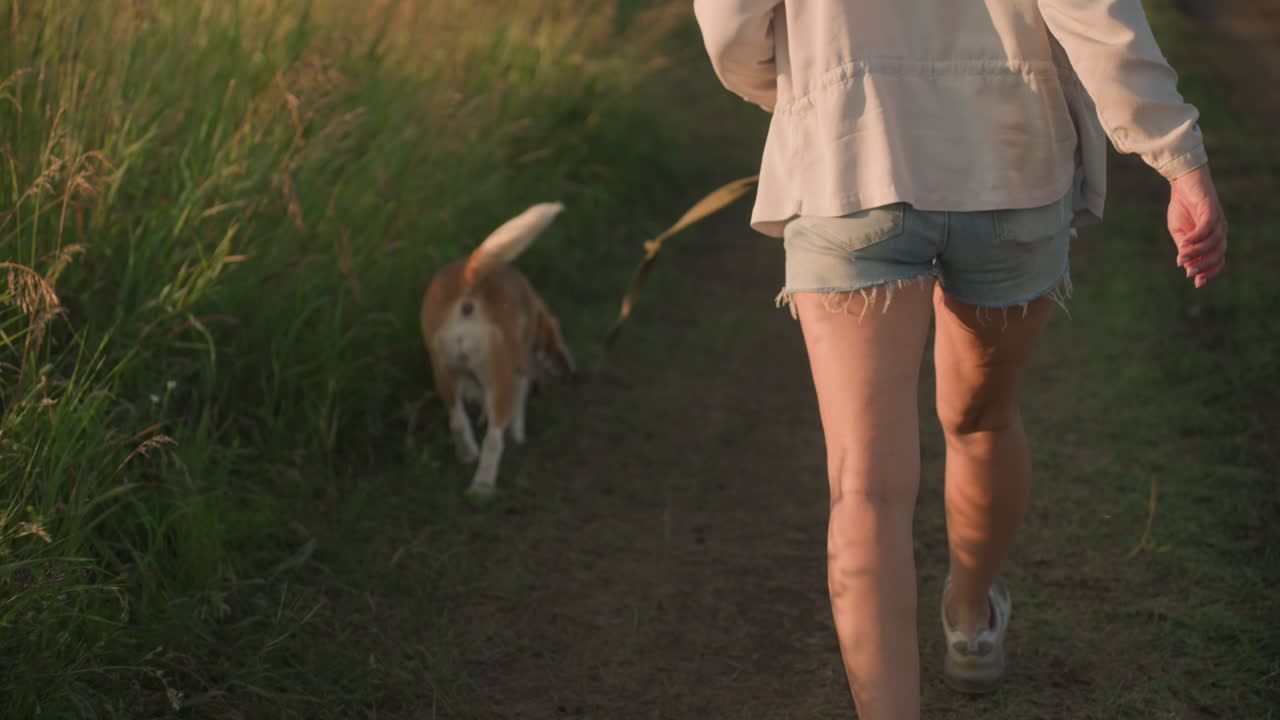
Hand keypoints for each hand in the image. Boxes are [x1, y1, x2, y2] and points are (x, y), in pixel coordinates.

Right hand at [1167, 164, 1226, 287]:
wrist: (1183, 182)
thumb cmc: (1182, 207)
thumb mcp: (1179, 232)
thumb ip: (1184, 248)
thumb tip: (1185, 266)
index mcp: (1214, 238)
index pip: (1218, 260)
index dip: (1210, 272)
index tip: (1196, 283)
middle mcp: (1220, 230)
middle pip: (1219, 254)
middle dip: (1204, 265)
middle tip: (1189, 272)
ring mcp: (1217, 220)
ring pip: (1213, 242)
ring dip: (1197, 252)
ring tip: (1181, 258)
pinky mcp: (1211, 209)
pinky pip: (1207, 228)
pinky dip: (1196, 237)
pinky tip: (1183, 243)